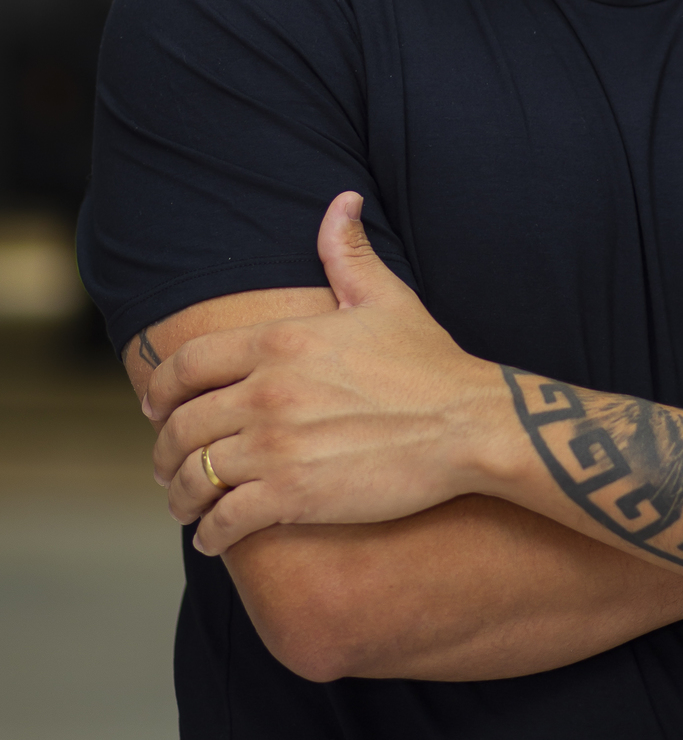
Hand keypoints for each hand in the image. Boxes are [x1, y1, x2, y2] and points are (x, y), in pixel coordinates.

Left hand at [145, 194, 507, 554]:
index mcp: (279, 341)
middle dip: (165, 449)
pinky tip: (216, 538)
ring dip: (180, 495)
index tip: (156, 407)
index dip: (160, 389)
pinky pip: (226, 519)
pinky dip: (211, 533)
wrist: (469, 424)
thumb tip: (342, 201)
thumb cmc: (429, 364)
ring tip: (186, 506)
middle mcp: (267, 391)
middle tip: (166, 465)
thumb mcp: (386, 298)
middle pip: (181, 423)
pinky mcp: (293, 494)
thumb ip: (348, 252)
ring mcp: (277, 445)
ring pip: (195, 474)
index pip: (187, 363)